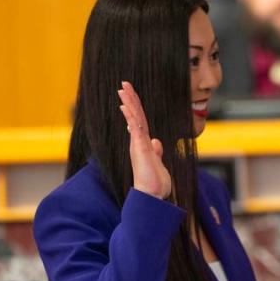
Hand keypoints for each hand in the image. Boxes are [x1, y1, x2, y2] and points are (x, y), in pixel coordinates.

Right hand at [118, 81, 170, 198]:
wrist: (153, 196)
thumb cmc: (155, 182)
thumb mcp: (158, 162)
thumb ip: (156, 151)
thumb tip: (156, 142)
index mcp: (144, 143)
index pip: (140, 121)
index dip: (136, 108)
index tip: (130, 96)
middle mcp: (139, 141)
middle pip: (135, 116)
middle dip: (130, 100)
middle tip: (124, 84)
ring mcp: (138, 144)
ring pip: (133, 119)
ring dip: (129, 103)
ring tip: (122, 89)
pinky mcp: (140, 148)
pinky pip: (135, 128)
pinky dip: (131, 117)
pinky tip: (126, 106)